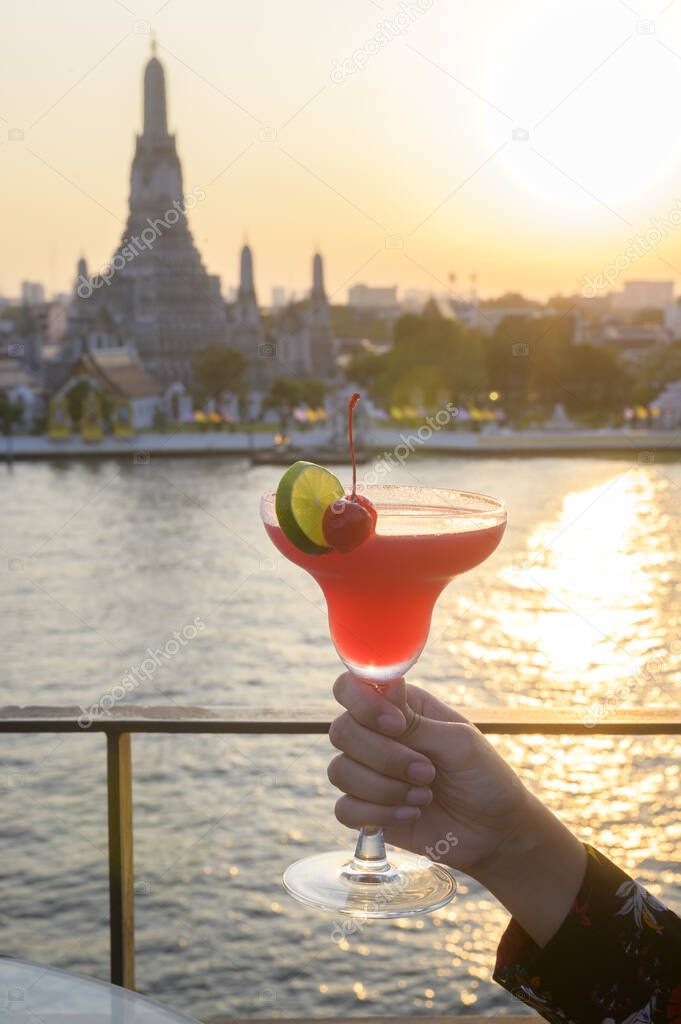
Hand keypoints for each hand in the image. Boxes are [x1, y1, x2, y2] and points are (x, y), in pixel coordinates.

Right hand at [328, 672, 525, 875]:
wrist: (494, 832)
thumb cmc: (484, 777)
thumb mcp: (458, 743)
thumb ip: (416, 722)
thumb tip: (385, 686)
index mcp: (399, 707)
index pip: (350, 687)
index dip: (362, 704)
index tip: (396, 727)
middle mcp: (376, 735)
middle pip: (341, 731)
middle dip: (385, 757)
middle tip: (428, 772)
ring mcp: (369, 773)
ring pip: (339, 771)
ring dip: (385, 788)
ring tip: (425, 796)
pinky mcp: (367, 811)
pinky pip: (345, 809)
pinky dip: (379, 814)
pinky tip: (412, 815)